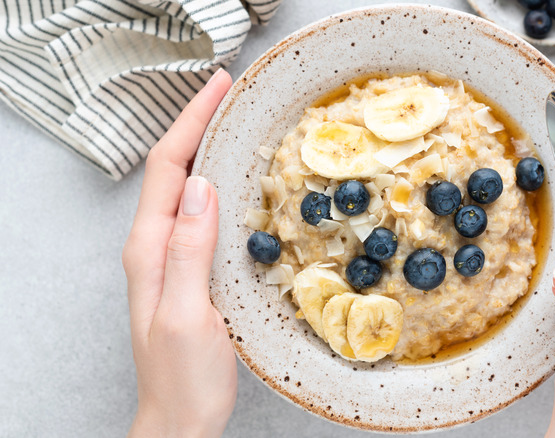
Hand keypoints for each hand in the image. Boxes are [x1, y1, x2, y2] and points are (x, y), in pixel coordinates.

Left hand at [122, 69, 236, 437]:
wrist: (180, 419)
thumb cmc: (185, 378)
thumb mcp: (189, 314)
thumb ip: (189, 251)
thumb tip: (203, 187)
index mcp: (150, 249)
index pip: (168, 169)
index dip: (191, 122)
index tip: (218, 87)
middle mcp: (154, 246)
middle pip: (173, 169)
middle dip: (197, 123)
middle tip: (230, 92)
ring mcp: (170, 257)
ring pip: (186, 187)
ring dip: (206, 148)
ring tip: (234, 121)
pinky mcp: (188, 269)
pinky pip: (200, 212)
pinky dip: (217, 182)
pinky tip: (237, 180)